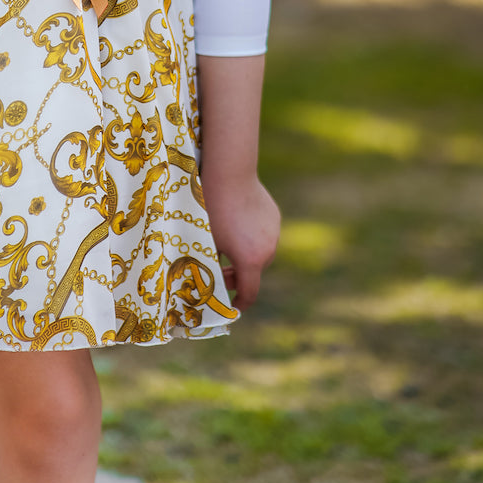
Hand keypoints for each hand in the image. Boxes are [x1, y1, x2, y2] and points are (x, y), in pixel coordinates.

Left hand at [200, 172, 279, 310]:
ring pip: (260, 252)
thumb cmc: (212, 210)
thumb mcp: (208, 242)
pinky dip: (251, 237)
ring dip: (245, 255)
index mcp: (252, 260)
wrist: (229, 173)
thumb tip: (209, 282)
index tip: (232, 308)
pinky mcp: (274, 215)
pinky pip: (263, 234)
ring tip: (227, 245)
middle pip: (254, 272)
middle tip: (221, 271)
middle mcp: (268, 249)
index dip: (239, 304)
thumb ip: (212, 266)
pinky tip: (236, 224)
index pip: (249, 293)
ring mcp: (274, 231)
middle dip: (238, 276)